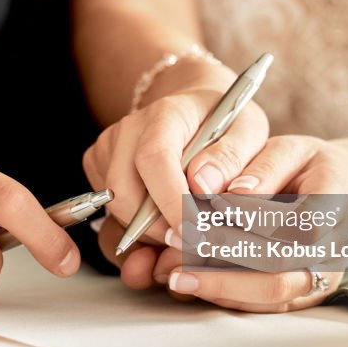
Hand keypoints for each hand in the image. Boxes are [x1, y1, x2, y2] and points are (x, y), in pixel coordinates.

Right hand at [83, 59, 268, 258]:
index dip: (171, 202)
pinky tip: (166, 215)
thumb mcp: (249, 131)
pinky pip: (110, 210)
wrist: (197, 107)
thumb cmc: (225, 120)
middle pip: (125, 193)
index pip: (155, 159)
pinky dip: (139, 226)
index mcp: (167, 113)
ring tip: (184, 226)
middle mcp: (130, 128)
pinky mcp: (98, 164)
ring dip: (150, 232)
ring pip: (116, 209)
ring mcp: (109, 147)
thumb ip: (233, 158)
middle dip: (159, 229)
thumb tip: (206, 186)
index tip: (195, 232)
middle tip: (195, 240)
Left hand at [141, 135, 347, 310]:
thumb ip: (264, 168)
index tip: (211, 203)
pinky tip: (187, 280)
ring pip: (270, 293)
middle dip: (223, 256)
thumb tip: (232, 191)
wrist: (341, 194)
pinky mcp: (299, 294)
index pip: (298, 224)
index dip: (252, 216)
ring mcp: (319, 278)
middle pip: (280, 270)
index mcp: (338, 204)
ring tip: (172, 271)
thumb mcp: (290, 151)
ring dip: (218, 284)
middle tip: (178, 238)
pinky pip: (262, 303)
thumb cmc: (309, 167)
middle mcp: (334, 250)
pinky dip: (222, 293)